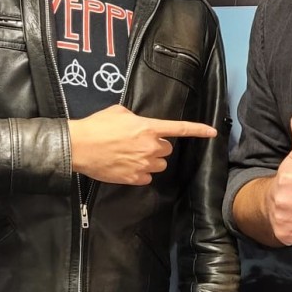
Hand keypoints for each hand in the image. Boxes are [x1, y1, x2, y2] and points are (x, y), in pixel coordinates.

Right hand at [69, 105, 216, 184]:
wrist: (79, 147)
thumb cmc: (96, 126)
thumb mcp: (118, 112)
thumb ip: (135, 118)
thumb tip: (137, 123)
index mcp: (148, 128)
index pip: (179, 128)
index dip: (198, 130)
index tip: (213, 132)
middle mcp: (150, 147)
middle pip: (167, 149)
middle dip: (157, 147)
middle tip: (138, 143)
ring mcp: (143, 164)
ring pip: (159, 165)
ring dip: (150, 161)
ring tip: (131, 155)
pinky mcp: (134, 178)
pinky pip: (147, 177)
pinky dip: (140, 173)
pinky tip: (126, 166)